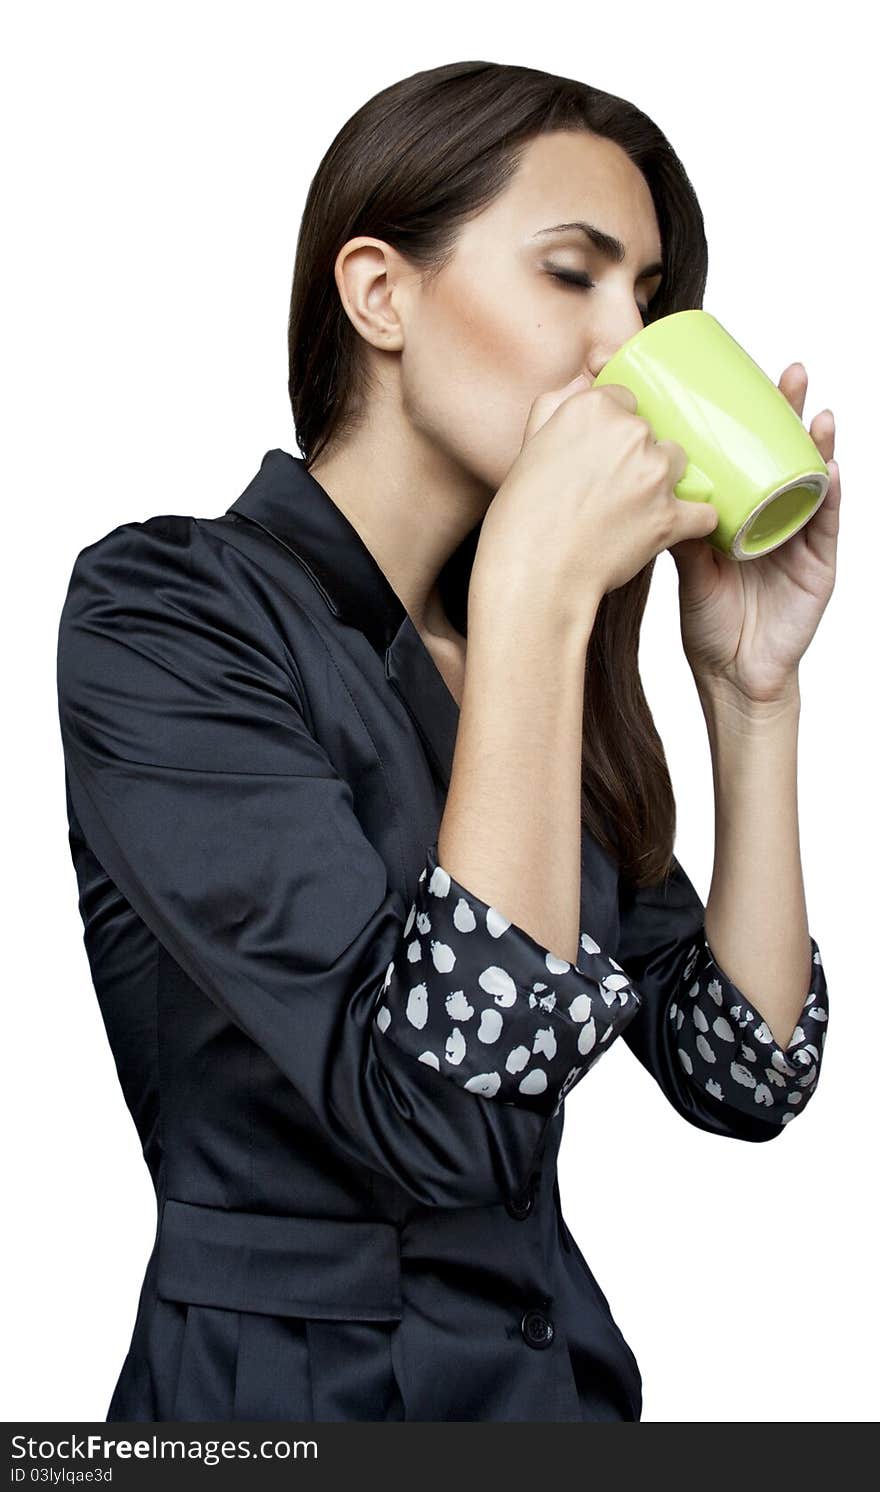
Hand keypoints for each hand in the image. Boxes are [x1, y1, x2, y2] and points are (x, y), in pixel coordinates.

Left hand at [667, 362, 840, 704]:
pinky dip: (831, 496)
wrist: (731, 675)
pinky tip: (831, 470)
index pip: (753, 455)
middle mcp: (777, 517)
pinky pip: (828, 524)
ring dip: (820, 445)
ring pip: (815, 480)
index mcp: (745, 513)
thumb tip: (650, 490)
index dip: (753, 419)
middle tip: (788, 374)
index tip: (743, 380)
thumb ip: (678, 531)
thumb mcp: (688, 568)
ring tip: (817, 412)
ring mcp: (802, 539)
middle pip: (788, 456)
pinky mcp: (819, 565)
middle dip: (792, 415)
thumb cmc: (709, 622)